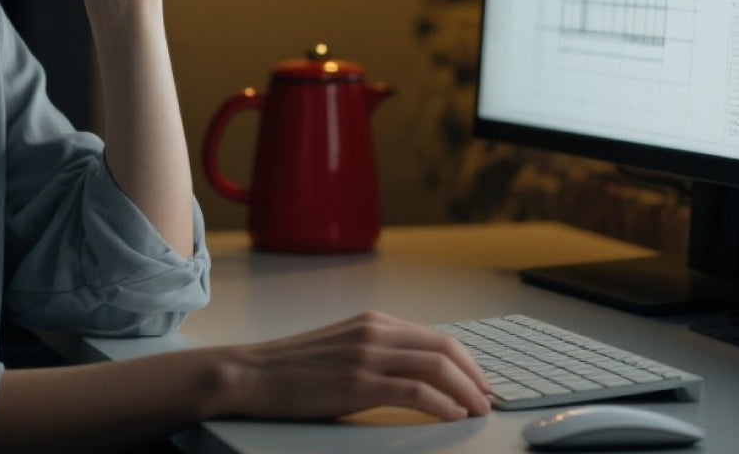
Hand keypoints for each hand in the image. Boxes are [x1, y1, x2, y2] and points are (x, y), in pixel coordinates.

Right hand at [213, 311, 492, 421]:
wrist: (249, 373)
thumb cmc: (292, 368)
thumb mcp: (343, 348)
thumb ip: (378, 352)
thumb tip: (418, 374)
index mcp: (374, 322)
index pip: (437, 337)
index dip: (467, 361)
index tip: (481, 383)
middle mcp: (375, 331)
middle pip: (445, 347)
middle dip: (475, 375)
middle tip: (488, 399)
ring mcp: (366, 355)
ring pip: (436, 365)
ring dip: (466, 390)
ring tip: (478, 410)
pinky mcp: (356, 382)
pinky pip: (413, 390)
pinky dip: (441, 403)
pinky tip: (453, 416)